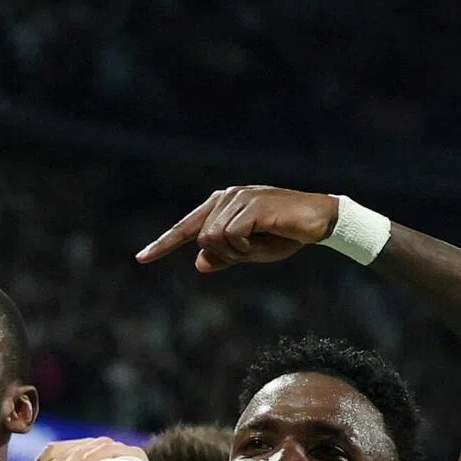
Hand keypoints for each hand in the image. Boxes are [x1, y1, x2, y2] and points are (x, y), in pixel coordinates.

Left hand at [135, 185, 337, 272]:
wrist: (318, 222)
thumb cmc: (283, 235)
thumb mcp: (248, 253)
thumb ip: (223, 257)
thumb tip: (199, 263)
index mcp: (221, 206)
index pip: (186, 228)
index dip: (163, 244)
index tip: (141, 258)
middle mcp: (226, 197)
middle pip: (202, 239)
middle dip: (226, 255)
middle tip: (252, 250)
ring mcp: (239, 198)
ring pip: (214, 239)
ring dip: (238, 251)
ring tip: (261, 241)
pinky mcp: (252, 203)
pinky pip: (232, 236)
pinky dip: (247, 246)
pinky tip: (266, 236)